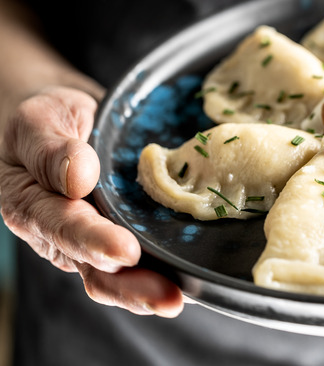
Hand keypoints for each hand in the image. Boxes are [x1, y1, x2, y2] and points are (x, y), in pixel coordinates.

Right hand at [0, 87, 183, 315]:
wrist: (62, 125)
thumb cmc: (48, 121)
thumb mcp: (39, 120)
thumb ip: (50, 149)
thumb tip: (78, 178)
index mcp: (33, 206)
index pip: (65, 230)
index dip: (96, 243)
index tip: (127, 252)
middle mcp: (61, 236)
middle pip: (96, 272)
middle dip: (133, 288)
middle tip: (169, 298)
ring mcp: (92, 245)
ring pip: (120, 279)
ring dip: (151, 292)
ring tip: (184, 299)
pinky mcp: (119, 241)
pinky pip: (141, 266)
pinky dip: (166, 275)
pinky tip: (194, 282)